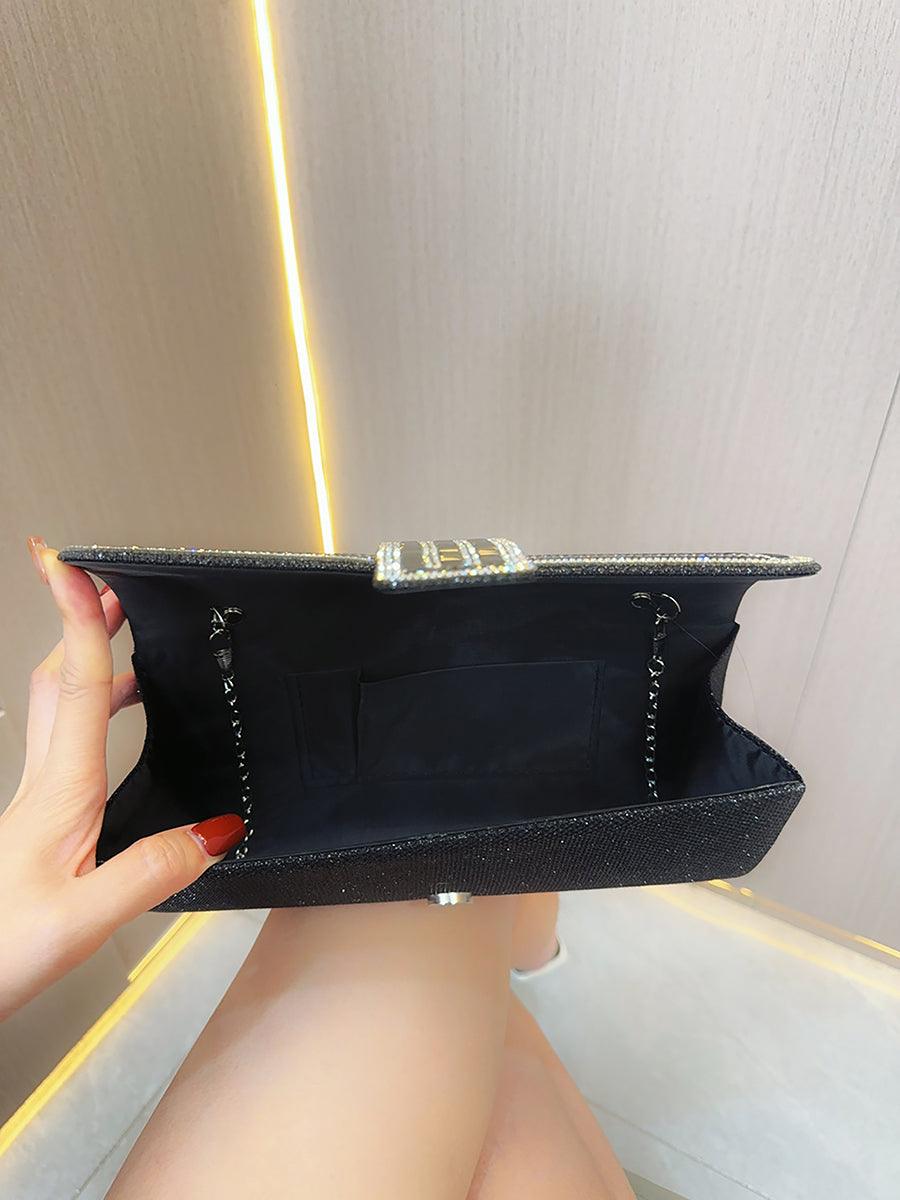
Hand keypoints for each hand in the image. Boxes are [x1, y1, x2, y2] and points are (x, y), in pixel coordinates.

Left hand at [0, 538, 244, 1019]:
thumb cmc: (0, 948)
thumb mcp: (85, 919)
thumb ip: (153, 870)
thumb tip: (219, 827)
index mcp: (60, 793)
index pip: (73, 686)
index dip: (77, 620)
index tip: (73, 565)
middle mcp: (44, 784)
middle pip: (56, 679)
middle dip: (78, 621)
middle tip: (102, 580)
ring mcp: (36, 800)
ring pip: (55, 705)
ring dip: (83, 659)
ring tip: (117, 633)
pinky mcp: (38, 818)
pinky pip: (63, 739)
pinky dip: (88, 705)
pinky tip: (112, 724)